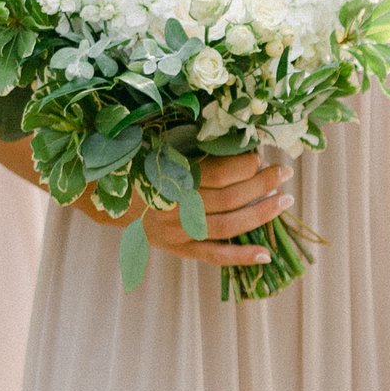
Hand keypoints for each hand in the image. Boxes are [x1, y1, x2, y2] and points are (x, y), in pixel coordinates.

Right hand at [79, 147, 293, 268]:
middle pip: (229, 198)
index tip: (260, 154)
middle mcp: (174, 206)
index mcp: (169, 175)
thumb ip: (192, 142)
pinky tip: (265, 256)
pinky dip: (239, 257)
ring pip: (227, 226)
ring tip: (285, 201)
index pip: (219, 173)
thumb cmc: (136, 160)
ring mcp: (176, 231)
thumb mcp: (158, 143)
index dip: (245, 164)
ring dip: (261, 214)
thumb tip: (236, 133)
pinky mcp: (176, 247)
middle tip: (283, 172)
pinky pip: (212, 255)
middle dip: (261, 185)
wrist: (104, 194)